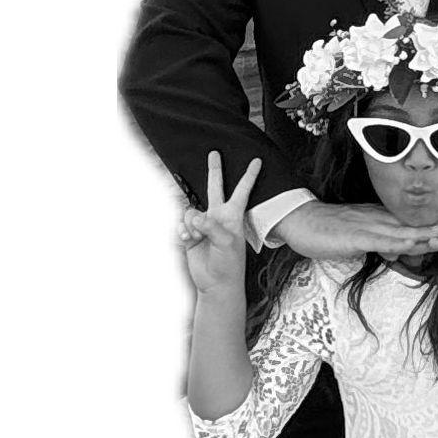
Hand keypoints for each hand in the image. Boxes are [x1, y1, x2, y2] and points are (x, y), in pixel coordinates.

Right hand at [179, 152, 260, 294]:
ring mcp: (203, 224)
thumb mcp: (226, 243)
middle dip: (215, 170)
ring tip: (197, 239)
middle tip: (215, 153)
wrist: (216, 283)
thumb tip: (194, 216)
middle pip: (215, 187)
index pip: (242, 191)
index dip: (249, 176)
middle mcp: (218, 216)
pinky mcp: (190, 234)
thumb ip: (211, 226)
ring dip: (190, 224)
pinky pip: (180, 224)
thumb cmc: (228, 264)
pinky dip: (181, 233)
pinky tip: (187, 242)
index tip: (257, 161)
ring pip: (190, 211)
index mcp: (232, 216)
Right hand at [272, 199, 437, 258]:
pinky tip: (415, 243)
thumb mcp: (357, 239)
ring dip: (428, 229)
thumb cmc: (325, 231)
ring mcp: (368, 226)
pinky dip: (400, 241)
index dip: (434, 219)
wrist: (299, 222)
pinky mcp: (357, 236)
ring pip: (403, 228)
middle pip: (414, 220)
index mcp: (377, 218)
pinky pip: (382, 239)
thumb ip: (377, 243)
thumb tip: (395, 252)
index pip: (411, 219)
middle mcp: (377, 218)